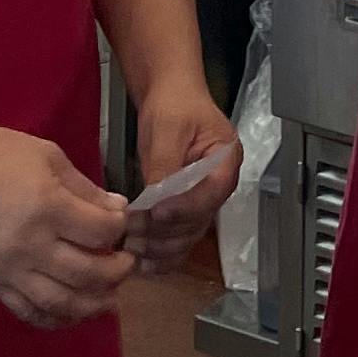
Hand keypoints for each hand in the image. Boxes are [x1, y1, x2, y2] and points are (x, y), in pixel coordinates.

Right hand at [0, 121, 131, 326]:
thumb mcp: (46, 156)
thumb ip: (84, 187)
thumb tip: (117, 209)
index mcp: (46, 206)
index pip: (100, 232)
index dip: (119, 228)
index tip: (120, 222)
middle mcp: (29, 245)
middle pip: (87, 273)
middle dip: (117, 271)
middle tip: (126, 262)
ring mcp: (9, 269)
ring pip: (61, 302)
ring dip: (93, 304)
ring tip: (109, 297)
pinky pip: (28, 311)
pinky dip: (55, 319)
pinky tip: (72, 312)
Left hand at [125, 87, 241, 274]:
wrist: (168, 94)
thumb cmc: (173, 103)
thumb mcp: (168, 128)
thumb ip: (165, 164)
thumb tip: (155, 200)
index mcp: (226, 160)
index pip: (212, 192)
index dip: (185, 207)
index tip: (156, 212)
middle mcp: (218, 186)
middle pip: (200, 221)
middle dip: (166, 232)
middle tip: (132, 233)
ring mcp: (202, 199)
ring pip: (188, 236)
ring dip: (161, 247)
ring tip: (131, 248)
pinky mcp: (184, 208)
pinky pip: (179, 237)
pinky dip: (162, 253)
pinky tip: (142, 262)